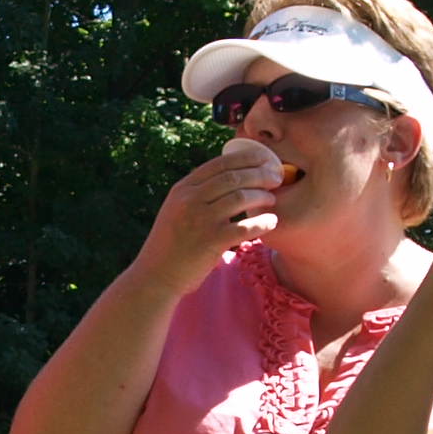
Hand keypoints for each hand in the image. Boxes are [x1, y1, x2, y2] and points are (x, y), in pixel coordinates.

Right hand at [139, 137, 286, 288]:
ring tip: (272, 200)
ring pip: (241, 197)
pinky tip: (272, 222)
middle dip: (260, 174)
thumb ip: (197, 194)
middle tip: (277, 178)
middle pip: (234, 177)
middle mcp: (190, 200)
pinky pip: (245, 227)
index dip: (247, 158)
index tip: (265, 159)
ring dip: (262, 196)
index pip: (220, 163)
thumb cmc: (171, 244)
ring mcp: (200, 220)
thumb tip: (229, 177)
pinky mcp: (211, 242)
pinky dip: (262, 223)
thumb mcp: (176, 209)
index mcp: (183, 189)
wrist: (156, 275)